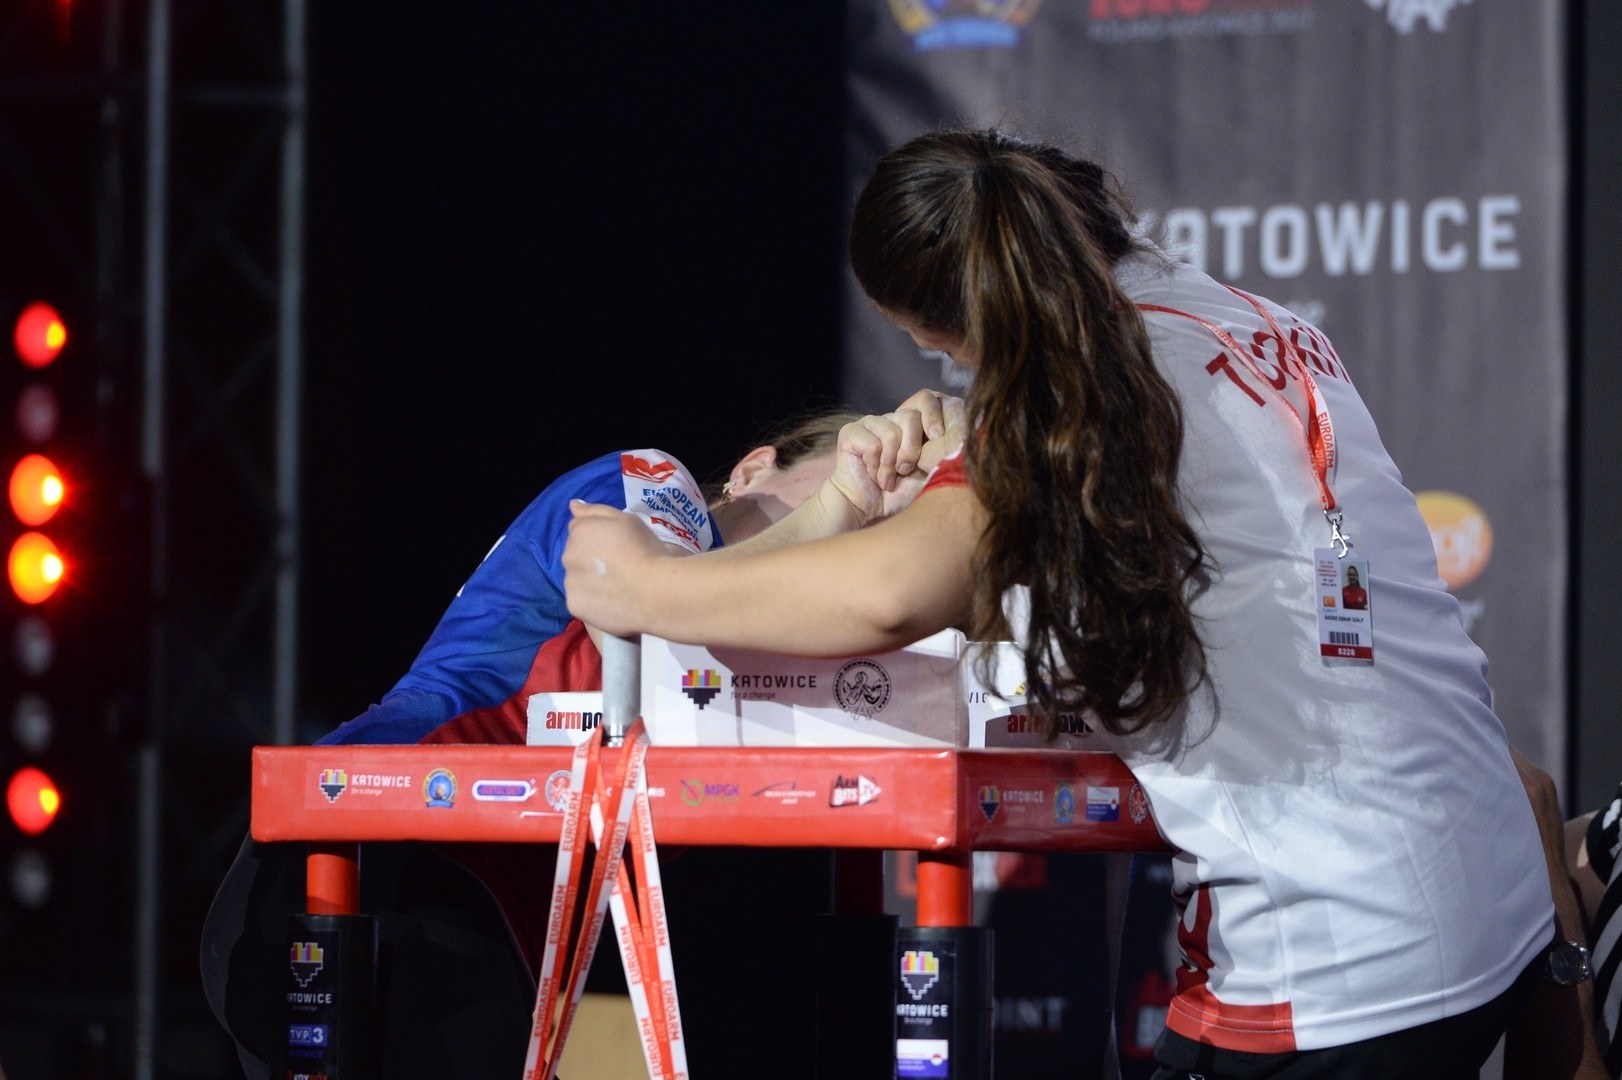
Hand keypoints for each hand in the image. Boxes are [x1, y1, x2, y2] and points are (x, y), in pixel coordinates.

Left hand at [562, 501, 667, 635]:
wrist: (656, 592)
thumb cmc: (646, 550)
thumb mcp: (627, 520)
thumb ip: (596, 511)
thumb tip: (573, 505)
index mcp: (580, 532)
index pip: (580, 531)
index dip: (599, 538)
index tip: (618, 548)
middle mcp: (568, 556)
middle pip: (576, 556)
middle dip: (591, 560)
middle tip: (620, 568)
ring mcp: (570, 585)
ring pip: (578, 581)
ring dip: (591, 582)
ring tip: (618, 590)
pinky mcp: (576, 607)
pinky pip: (583, 602)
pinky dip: (593, 604)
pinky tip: (613, 605)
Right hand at [827, 391, 967, 522]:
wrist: (865, 508)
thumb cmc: (898, 493)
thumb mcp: (927, 475)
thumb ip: (942, 455)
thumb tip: (963, 440)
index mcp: (912, 425)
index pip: (926, 400)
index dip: (933, 415)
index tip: (936, 437)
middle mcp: (892, 418)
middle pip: (911, 417)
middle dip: (911, 449)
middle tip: (905, 470)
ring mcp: (871, 423)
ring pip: (892, 432)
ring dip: (891, 464)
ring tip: (887, 479)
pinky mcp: (851, 431)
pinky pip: (872, 444)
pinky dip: (876, 466)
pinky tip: (873, 475)